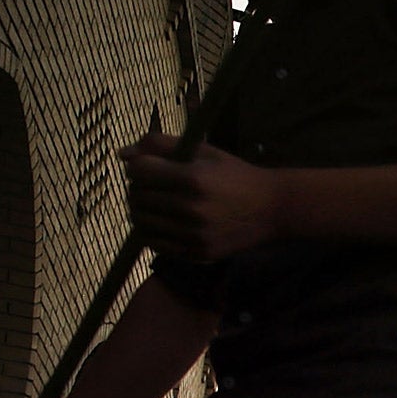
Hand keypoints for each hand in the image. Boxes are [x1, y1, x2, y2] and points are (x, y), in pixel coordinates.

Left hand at [123, 133, 280, 259]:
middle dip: (139, 188)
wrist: (274, 210)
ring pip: (141, 222)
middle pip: (136, 197)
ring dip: (142, 211)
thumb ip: (160, 144)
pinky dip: (153, 232)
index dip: (138, 166)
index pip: (138, 171)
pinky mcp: (198, 252)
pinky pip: (156, 244)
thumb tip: (122, 155)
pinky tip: (165, 223)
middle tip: (153, 187)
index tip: (149, 168)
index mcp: (192, 178)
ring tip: (157, 204)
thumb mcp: (203, 151)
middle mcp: (191, 208)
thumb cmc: (236, 176)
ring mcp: (194, 234)